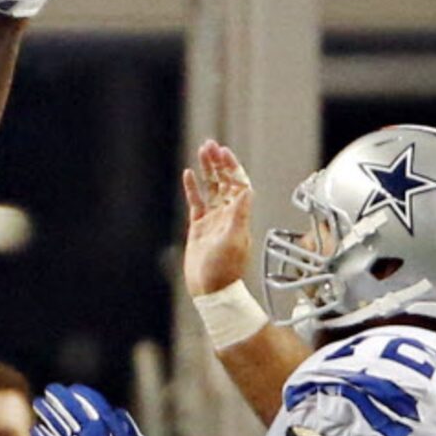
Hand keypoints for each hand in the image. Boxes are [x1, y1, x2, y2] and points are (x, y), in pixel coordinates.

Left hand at [31, 385, 157, 435]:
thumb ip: (121, 424)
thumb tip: (111, 411)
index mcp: (108, 426)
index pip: (90, 403)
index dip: (80, 395)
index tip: (73, 389)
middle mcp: (89, 435)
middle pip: (69, 411)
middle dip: (59, 399)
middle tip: (50, 391)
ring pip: (57, 426)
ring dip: (47, 414)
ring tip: (38, 404)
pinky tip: (36, 429)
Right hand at [182, 140, 255, 297]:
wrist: (210, 290)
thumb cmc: (224, 270)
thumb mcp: (234, 240)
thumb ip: (240, 214)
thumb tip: (246, 190)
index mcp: (238, 216)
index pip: (237, 184)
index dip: (232, 167)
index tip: (224, 153)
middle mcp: (227, 215)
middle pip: (224, 182)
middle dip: (219, 163)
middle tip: (211, 145)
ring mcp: (213, 220)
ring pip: (210, 188)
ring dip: (207, 170)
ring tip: (202, 152)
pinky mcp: (198, 228)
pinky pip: (196, 203)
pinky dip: (192, 189)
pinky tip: (188, 175)